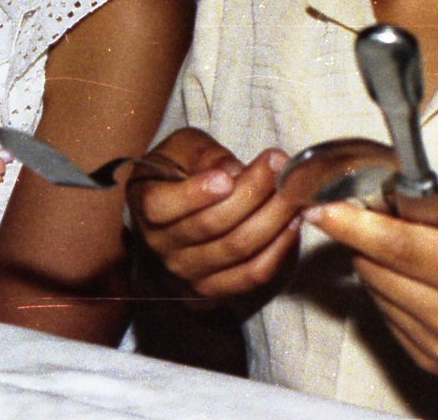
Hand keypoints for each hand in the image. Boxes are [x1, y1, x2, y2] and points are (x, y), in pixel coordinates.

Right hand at [128, 128, 306, 308]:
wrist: (177, 212)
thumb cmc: (180, 171)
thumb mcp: (183, 148)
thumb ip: (204, 153)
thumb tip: (233, 172)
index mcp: (144, 203)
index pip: (161, 206)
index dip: (194, 194)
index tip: (226, 177)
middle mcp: (160, 244)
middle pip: (211, 224)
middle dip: (253, 192)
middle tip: (280, 166)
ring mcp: (186, 271)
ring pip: (237, 248)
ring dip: (273, 219)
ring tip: (292, 192)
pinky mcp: (214, 289)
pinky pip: (252, 274)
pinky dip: (278, 250)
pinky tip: (292, 224)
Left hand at [305, 202, 437, 410]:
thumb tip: (400, 196)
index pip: (397, 248)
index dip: (351, 223)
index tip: (319, 206)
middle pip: (376, 269)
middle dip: (363, 234)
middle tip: (371, 207)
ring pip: (377, 292)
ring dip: (376, 262)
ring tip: (405, 241)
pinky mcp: (437, 364)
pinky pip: (390, 316)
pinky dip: (391, 290)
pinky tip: (419, 275)